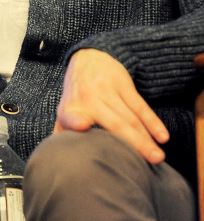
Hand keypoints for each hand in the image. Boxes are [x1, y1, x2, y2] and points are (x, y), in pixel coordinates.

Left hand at [54, 48, 168, 163]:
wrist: (88, 58)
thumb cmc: (77, 94)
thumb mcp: (65, 110)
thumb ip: (63, 134)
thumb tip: (58, 160)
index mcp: (70, 109)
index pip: (70, 117)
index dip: (75, 122)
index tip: (82, 125)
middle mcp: (88, 98)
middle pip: (114, 124)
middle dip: (134, 144)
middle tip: (150, 162)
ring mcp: (107, 89)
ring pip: (131, 117)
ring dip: (146, 138)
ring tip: (157, 157)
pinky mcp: (122, 83)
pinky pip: (140, 106)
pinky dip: (153, 122)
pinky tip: (162, 136)